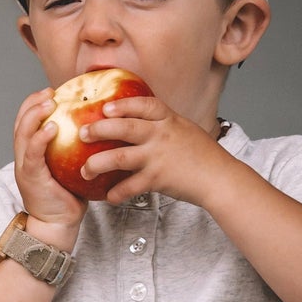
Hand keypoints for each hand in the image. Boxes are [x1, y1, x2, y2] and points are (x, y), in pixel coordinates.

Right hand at [14, 88, 85, 243]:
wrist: (57, 226)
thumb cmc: (68, 198)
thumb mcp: (69, 168)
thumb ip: (73, 150)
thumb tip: (97, 130)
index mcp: (31, 154)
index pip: (26, 122)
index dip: (35, 104)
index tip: (52, 92)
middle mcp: (23, 157)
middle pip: (20, 122)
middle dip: (32, 103)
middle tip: (51, 92)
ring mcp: (24, 167)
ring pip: (22, 134)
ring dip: (34, 115)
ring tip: (49, 102)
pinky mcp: (30, 177)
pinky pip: (32, 153)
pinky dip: (40, 138)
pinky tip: (52, 127)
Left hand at [80, 96, 233, 206]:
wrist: (220, 178)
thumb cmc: (200, 154)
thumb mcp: (182, 129)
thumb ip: (161, 123)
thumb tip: (136, 117)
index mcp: (168, 120)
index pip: (144, 105)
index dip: (123, 104)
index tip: (105, 107)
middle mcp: (162, 135)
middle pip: (124, 128)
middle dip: (99, 130)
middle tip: (81, 133)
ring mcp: (158, 157)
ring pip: (119, 158)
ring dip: (97, 164)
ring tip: (84, 170)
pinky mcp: (157, 179)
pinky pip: (130, 187)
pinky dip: (116, 193)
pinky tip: (107, 197)